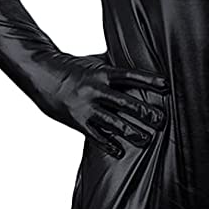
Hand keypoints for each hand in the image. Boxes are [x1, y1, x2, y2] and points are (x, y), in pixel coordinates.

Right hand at [41, 51, 169, 159]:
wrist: (41, 74)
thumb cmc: (72, 68)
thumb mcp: (94, 61)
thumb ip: (115, 64)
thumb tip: (138, 57)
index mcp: (102, 72)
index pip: (130, 75)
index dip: (148, 80)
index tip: (166, 86)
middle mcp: (95, 89)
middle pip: (125, 102)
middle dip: (144, 112)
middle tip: (161, 120)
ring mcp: (86, 106)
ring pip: (113, 122)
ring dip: (131, 131)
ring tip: (146, 139)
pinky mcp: (77, 121)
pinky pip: (96, 135)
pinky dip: (108, 144)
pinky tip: (120, 151)